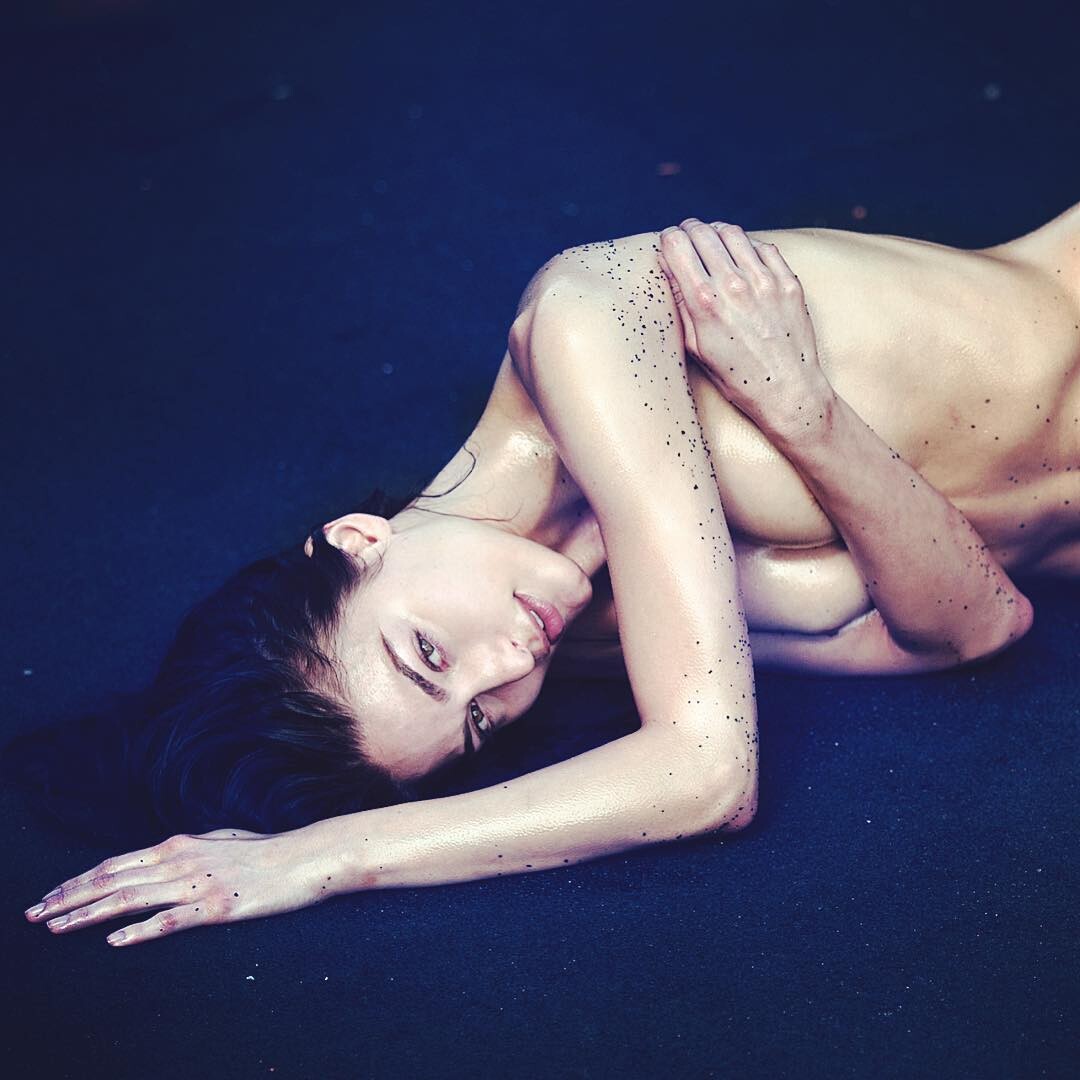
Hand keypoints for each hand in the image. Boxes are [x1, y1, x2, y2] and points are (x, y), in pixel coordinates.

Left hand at [24, 826, 334, 946]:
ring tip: (56, 928)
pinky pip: (170, 921)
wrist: (306, 857)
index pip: (116, 863)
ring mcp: (197, 883)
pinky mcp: (216, 907)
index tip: (50, 895)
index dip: (79, 880)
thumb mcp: (221, 841)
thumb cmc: (266, 850)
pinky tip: (115, 941)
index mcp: (179, 845)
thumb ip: (188, 849)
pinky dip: (138, 931)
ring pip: (131, 899)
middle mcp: (181, 860)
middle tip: (34, 915)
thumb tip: (162, 854)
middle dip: (69, 897)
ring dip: (89, 914)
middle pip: (113, 880)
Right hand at [657, 218, 835, 444]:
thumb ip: (682, 304)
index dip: (668, 240)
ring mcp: (765, 280)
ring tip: (712, 240)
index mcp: (705, 302)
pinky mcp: (788, 282)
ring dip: (716, 232)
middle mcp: (734, 285)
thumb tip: (669, 269)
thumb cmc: (737, 378)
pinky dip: (747, 245)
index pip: (677, 245)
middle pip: (702, 232)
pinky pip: (763, 247)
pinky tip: (741, 256)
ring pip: (733, 233)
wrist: (787, 391)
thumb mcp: (696, 347)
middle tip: (685, 235)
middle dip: (688, 230)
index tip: (667, 243)